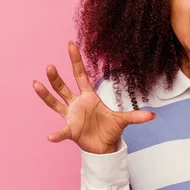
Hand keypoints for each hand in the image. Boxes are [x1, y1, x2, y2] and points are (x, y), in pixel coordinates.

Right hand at [32, 41, 155, 153]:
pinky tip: (50, 137)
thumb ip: (136, 116)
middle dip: (56, 77)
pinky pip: (62, 131)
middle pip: (64, 87)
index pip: (80, 74)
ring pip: (55, 102)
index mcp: (89, 96)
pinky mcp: (70, 130)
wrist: (104, 146)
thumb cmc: (111, 129)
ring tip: (36, 83)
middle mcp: (77, 103)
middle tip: (50, 66)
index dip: (75, 60)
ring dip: (46, 94)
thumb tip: (153, 116)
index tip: (70, 44)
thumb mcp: (124, 121)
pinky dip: (57, 135)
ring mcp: (71, 115)